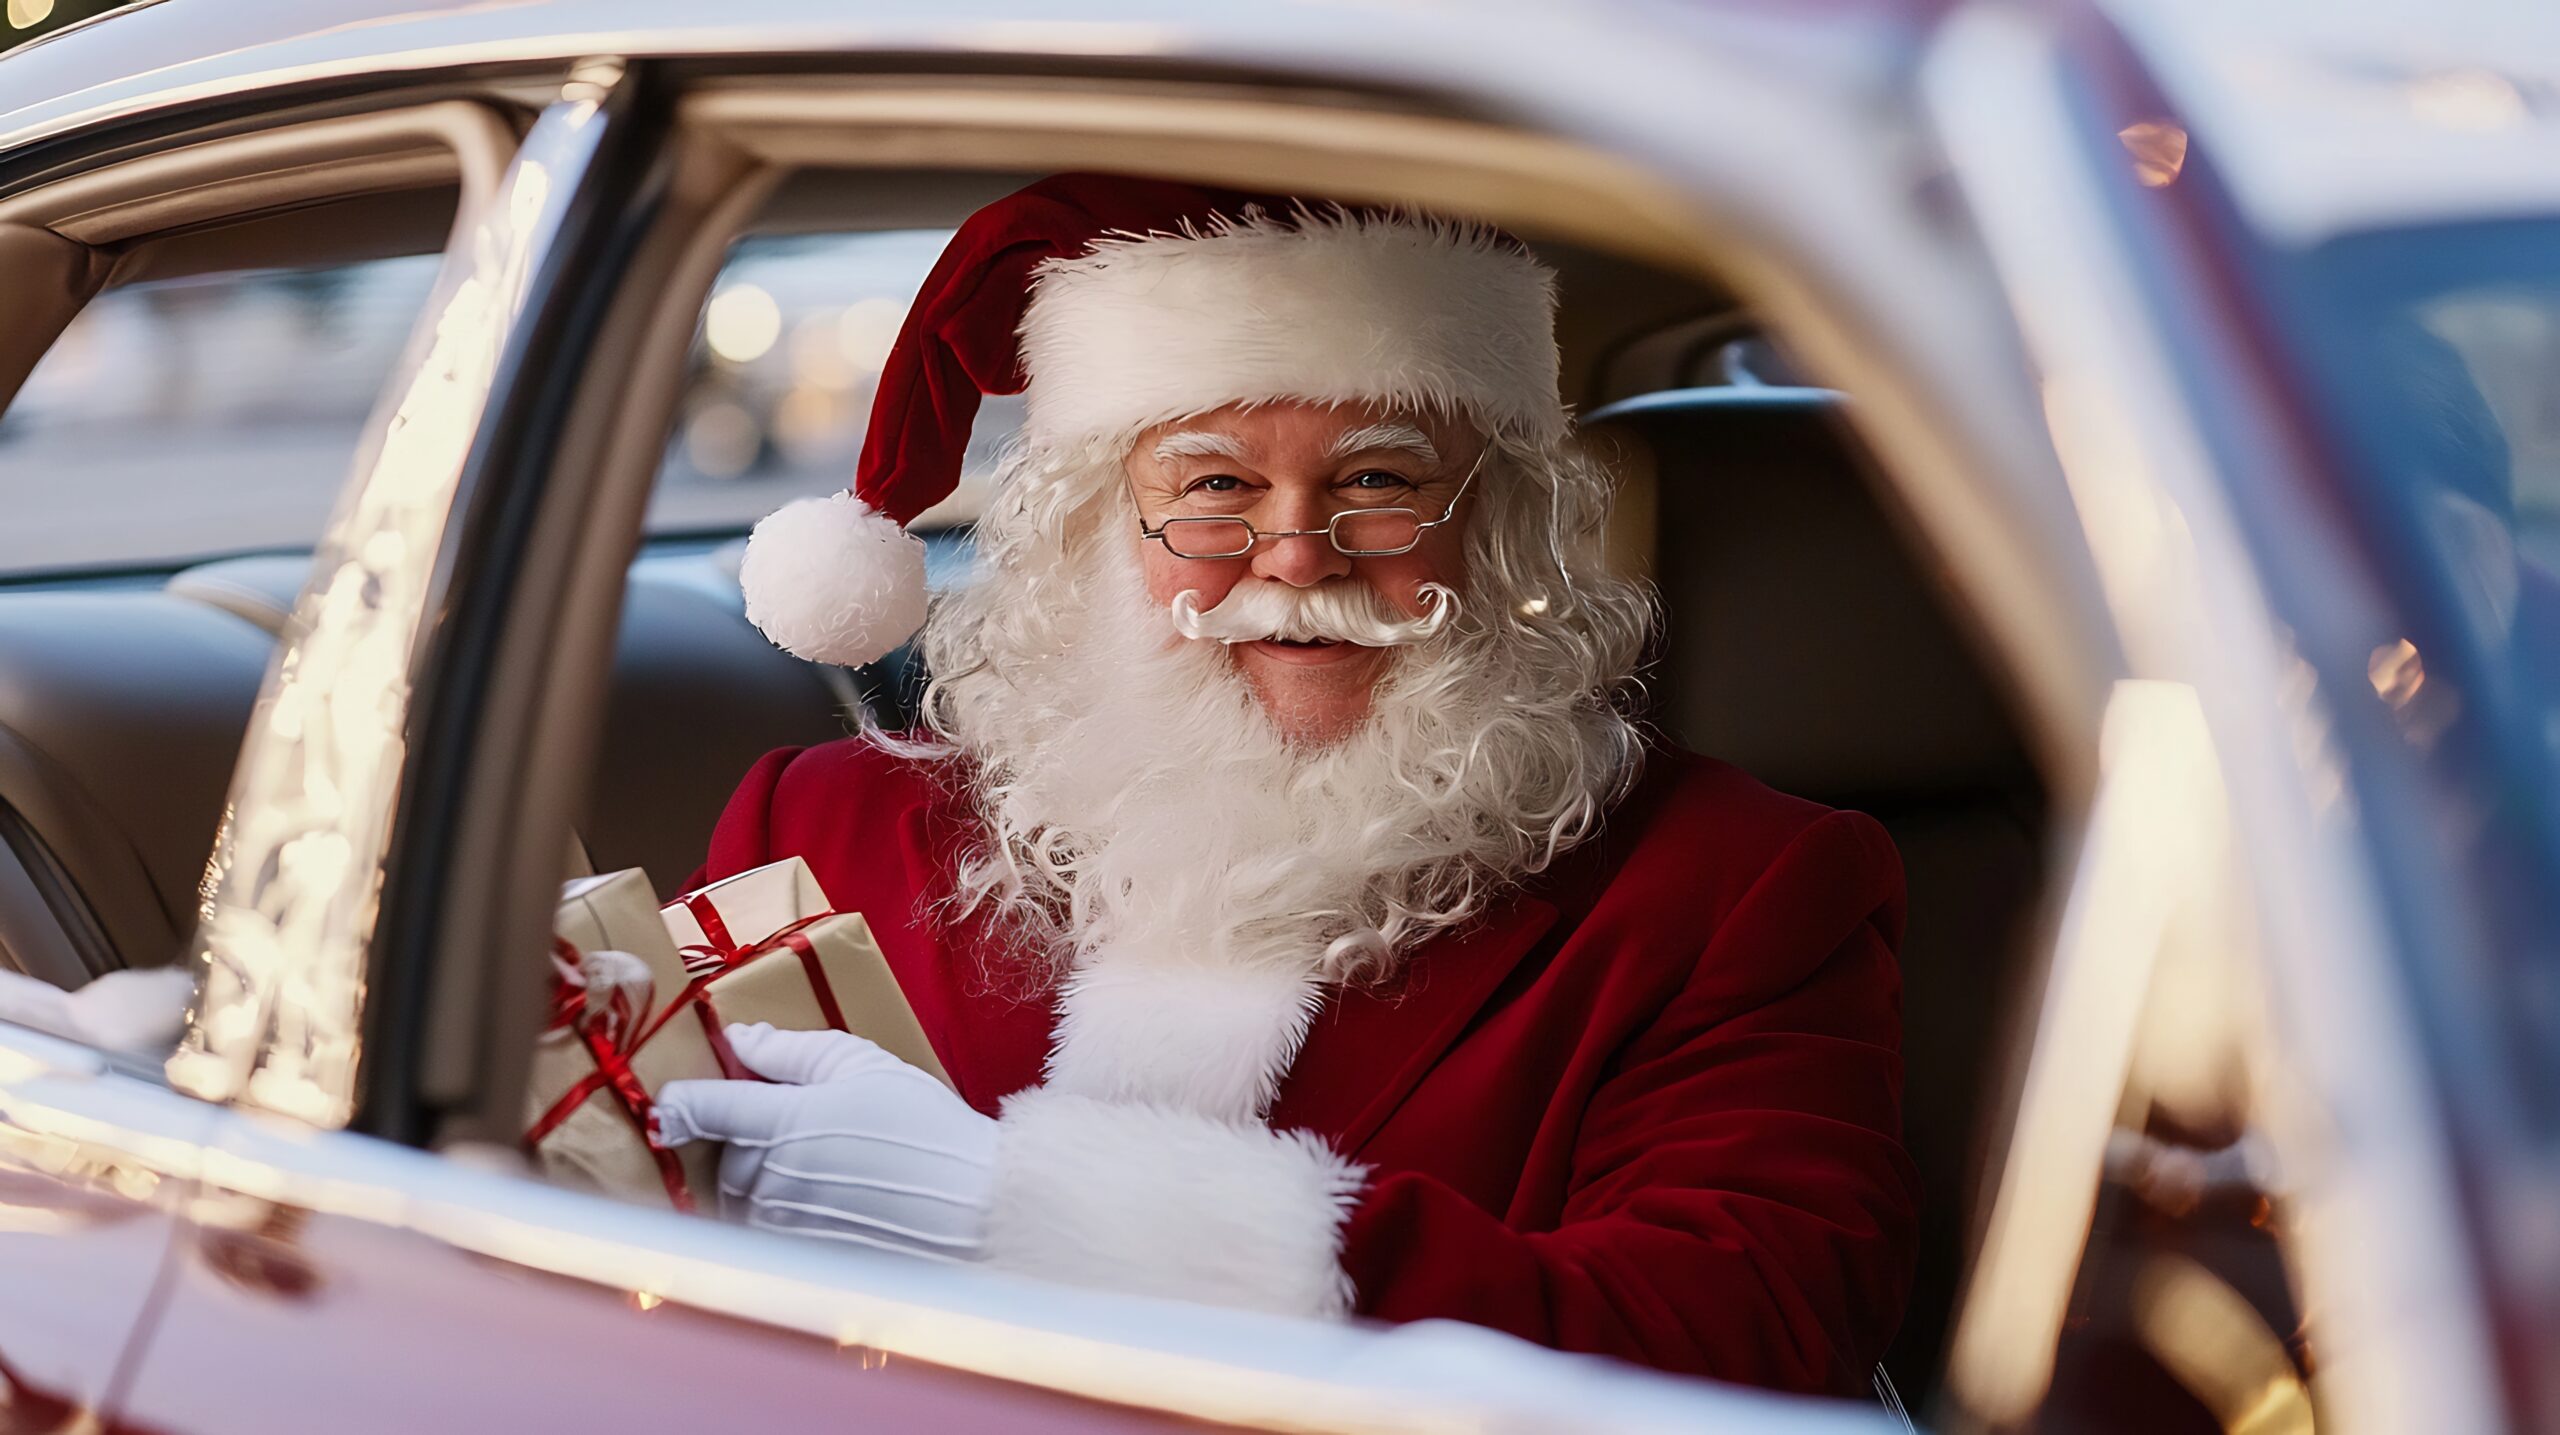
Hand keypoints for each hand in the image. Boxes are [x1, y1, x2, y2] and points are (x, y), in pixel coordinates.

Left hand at [652, 1024, 995, 1261]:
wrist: (970, 1206)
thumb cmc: (924, 1128)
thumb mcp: (862, 1066)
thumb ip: (791, 1051)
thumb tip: (739, 1040)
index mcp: (781, 1121)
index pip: (697, 1109)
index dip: (678, 1100)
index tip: (675, 1099)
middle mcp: (770, 1178)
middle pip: (720, 1151)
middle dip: (745, 1135)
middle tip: (802, 1125)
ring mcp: (779, 1223)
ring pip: (737, 1193)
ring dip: (761, 1175)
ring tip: (822, 1163)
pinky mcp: (793, 1257)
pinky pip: (760, 1228)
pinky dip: (778, 1211)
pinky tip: (827, 1197)